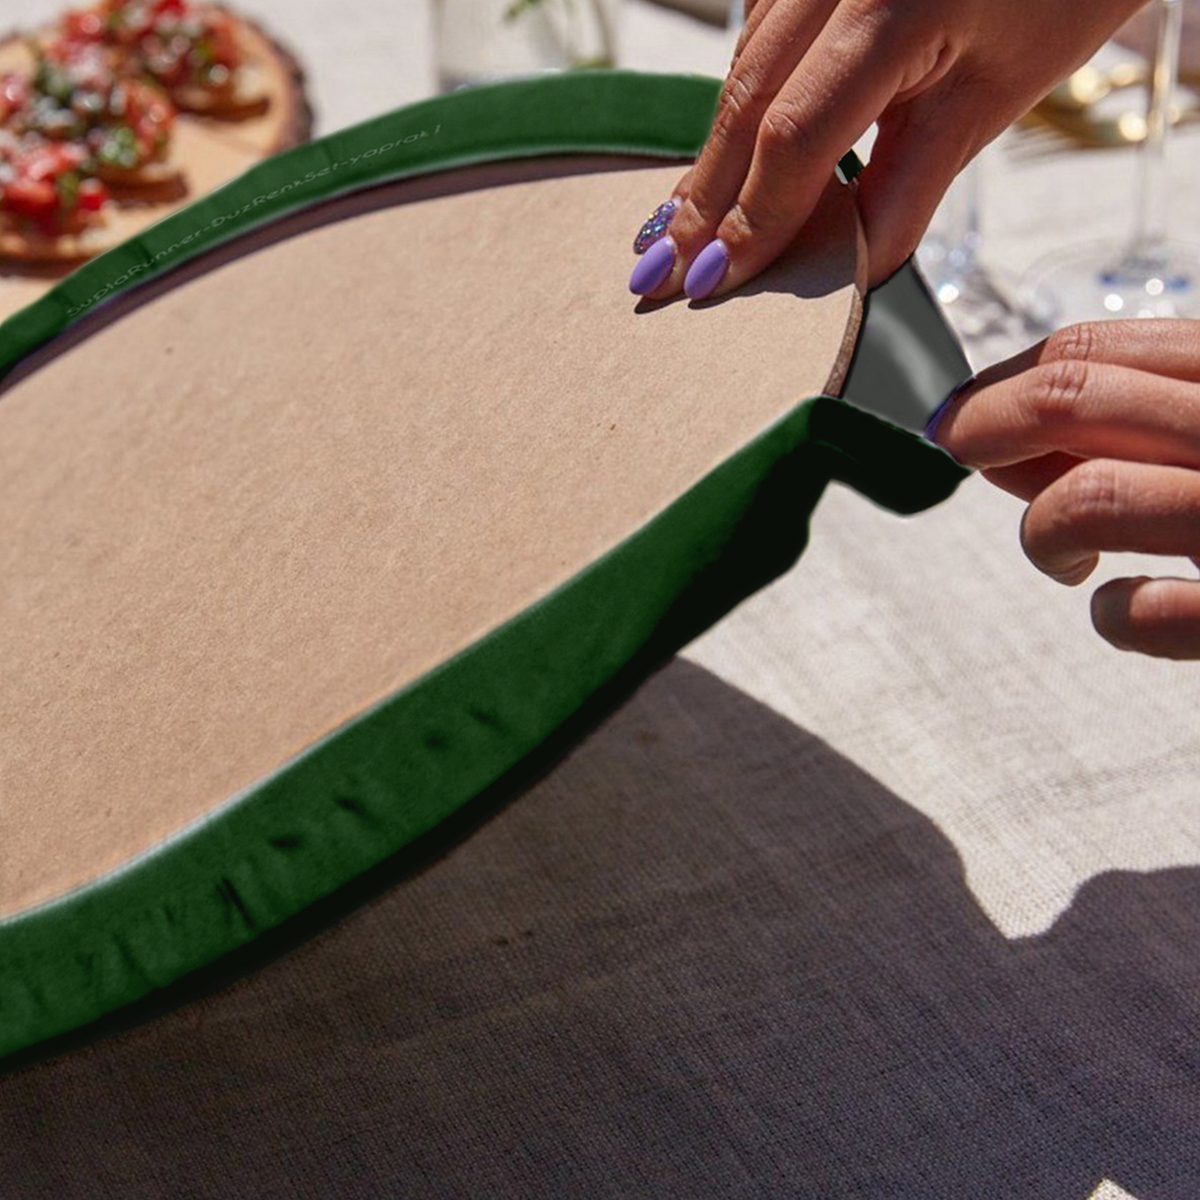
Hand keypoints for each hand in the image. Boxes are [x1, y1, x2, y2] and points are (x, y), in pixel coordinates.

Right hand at [628, 0, 1143, 299]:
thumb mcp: (997, 93)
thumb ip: (910, 185)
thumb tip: (845, 268)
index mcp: (888, 4)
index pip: (792, 137)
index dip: (750, 220)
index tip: (711, 283)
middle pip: (745, 103)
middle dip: (702, 199)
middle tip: (654, 273)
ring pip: (743, 69)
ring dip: (712, 157)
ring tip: (676, 229)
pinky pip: (760, 37)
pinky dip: (740, 108)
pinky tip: (722, 159)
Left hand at [928, 319, 1199, 659]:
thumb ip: (1140, 422)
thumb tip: (1005, 435)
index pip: (1092, 352)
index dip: (999, 381)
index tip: (958, 412)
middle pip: (1073, 399)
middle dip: (985, 425)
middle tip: (956, 450)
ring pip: (1088, 497)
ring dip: (1044, 531)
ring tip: (1063, 555)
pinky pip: (1145, 611)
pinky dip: (1117, 616)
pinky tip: (1127, 610)